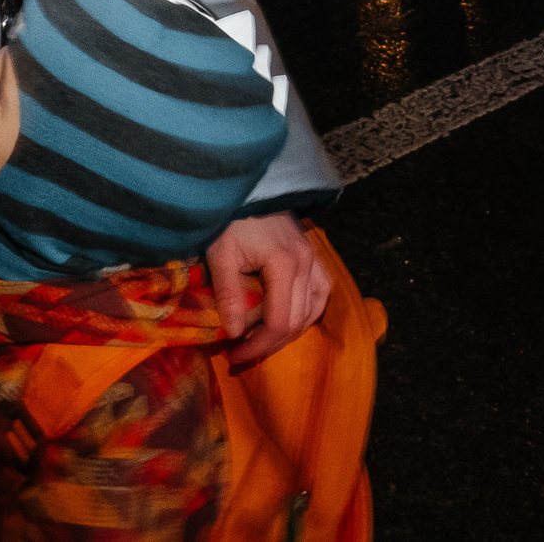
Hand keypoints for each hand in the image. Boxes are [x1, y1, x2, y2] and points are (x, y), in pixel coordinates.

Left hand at [206, 212, 329, 368]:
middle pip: (297, 323)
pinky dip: (308, 312)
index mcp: (284, 264)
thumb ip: (229, 294)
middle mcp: (306, 264)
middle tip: (242, 353)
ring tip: (262, 340)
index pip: (279, 322)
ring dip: (289, 332)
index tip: (234, 355)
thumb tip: (233, 333)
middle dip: (270, 344)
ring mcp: (314, 259)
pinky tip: (291, 319)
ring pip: (313, 311)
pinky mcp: (313, 256)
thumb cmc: (231, 220)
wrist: (248, 189)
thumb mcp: (221, 254)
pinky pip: (321, 293)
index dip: (258, 346)